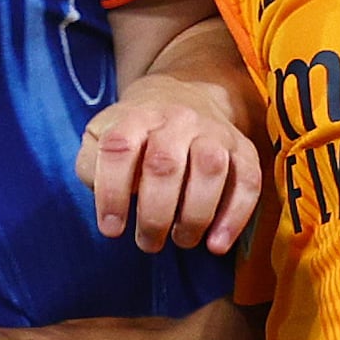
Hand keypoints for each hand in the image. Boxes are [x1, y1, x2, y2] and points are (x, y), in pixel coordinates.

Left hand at [79, 78, 264, 253]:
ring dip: (194, 215)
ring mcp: (214, 132)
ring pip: (210, 169)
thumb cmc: (138, 133)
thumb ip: (92, 163)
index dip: (111, 192)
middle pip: (165, 164)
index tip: (111, 229)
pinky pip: (247, 180)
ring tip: (181, 240)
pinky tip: (217, 245)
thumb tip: (100, 192)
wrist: (187, 94)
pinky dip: (235, 216)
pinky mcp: (243, 149)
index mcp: (136, 116)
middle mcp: (177, 119)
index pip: (119, 148)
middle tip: (148, 243)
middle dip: (154, 214)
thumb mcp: (102, 135)